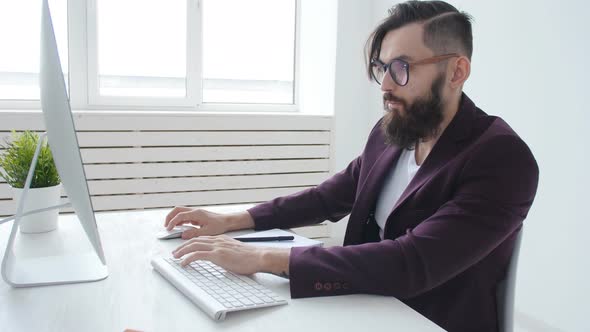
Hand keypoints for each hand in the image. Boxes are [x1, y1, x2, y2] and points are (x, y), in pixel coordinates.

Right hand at [164, 207, 253, 239]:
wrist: (227, 221)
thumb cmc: (219, 225)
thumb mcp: (207, 232)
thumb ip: (194, 233)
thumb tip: (183, 235)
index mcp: (197, 214)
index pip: (180, 215)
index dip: (172, 222)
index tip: (169, 229)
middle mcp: (195, 211)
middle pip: (177, 210)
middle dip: (169, 217)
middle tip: (166, 226)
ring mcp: (196, 212)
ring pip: (180, 211)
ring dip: (174, 218)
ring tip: (170, 227)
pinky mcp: (197, 215)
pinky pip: (185, 215)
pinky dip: (179, 220)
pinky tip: (179, 227)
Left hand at [172, 235, 289, 275]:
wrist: (258, 256)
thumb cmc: (249, 257)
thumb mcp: (234, 252)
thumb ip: (225, 254)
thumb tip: (221, 261)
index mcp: (221, 239)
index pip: (202, 239)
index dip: (191, 243)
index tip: (184, 248)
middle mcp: (217, 240)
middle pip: (195, 240)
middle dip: (183, 246)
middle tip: (175, 253)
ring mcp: (217, 247)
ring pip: (194, 246)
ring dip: (182, 251)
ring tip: (175, 257)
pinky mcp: (217, 255)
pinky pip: (198, 255)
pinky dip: (188, 258)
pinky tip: (183, 263)